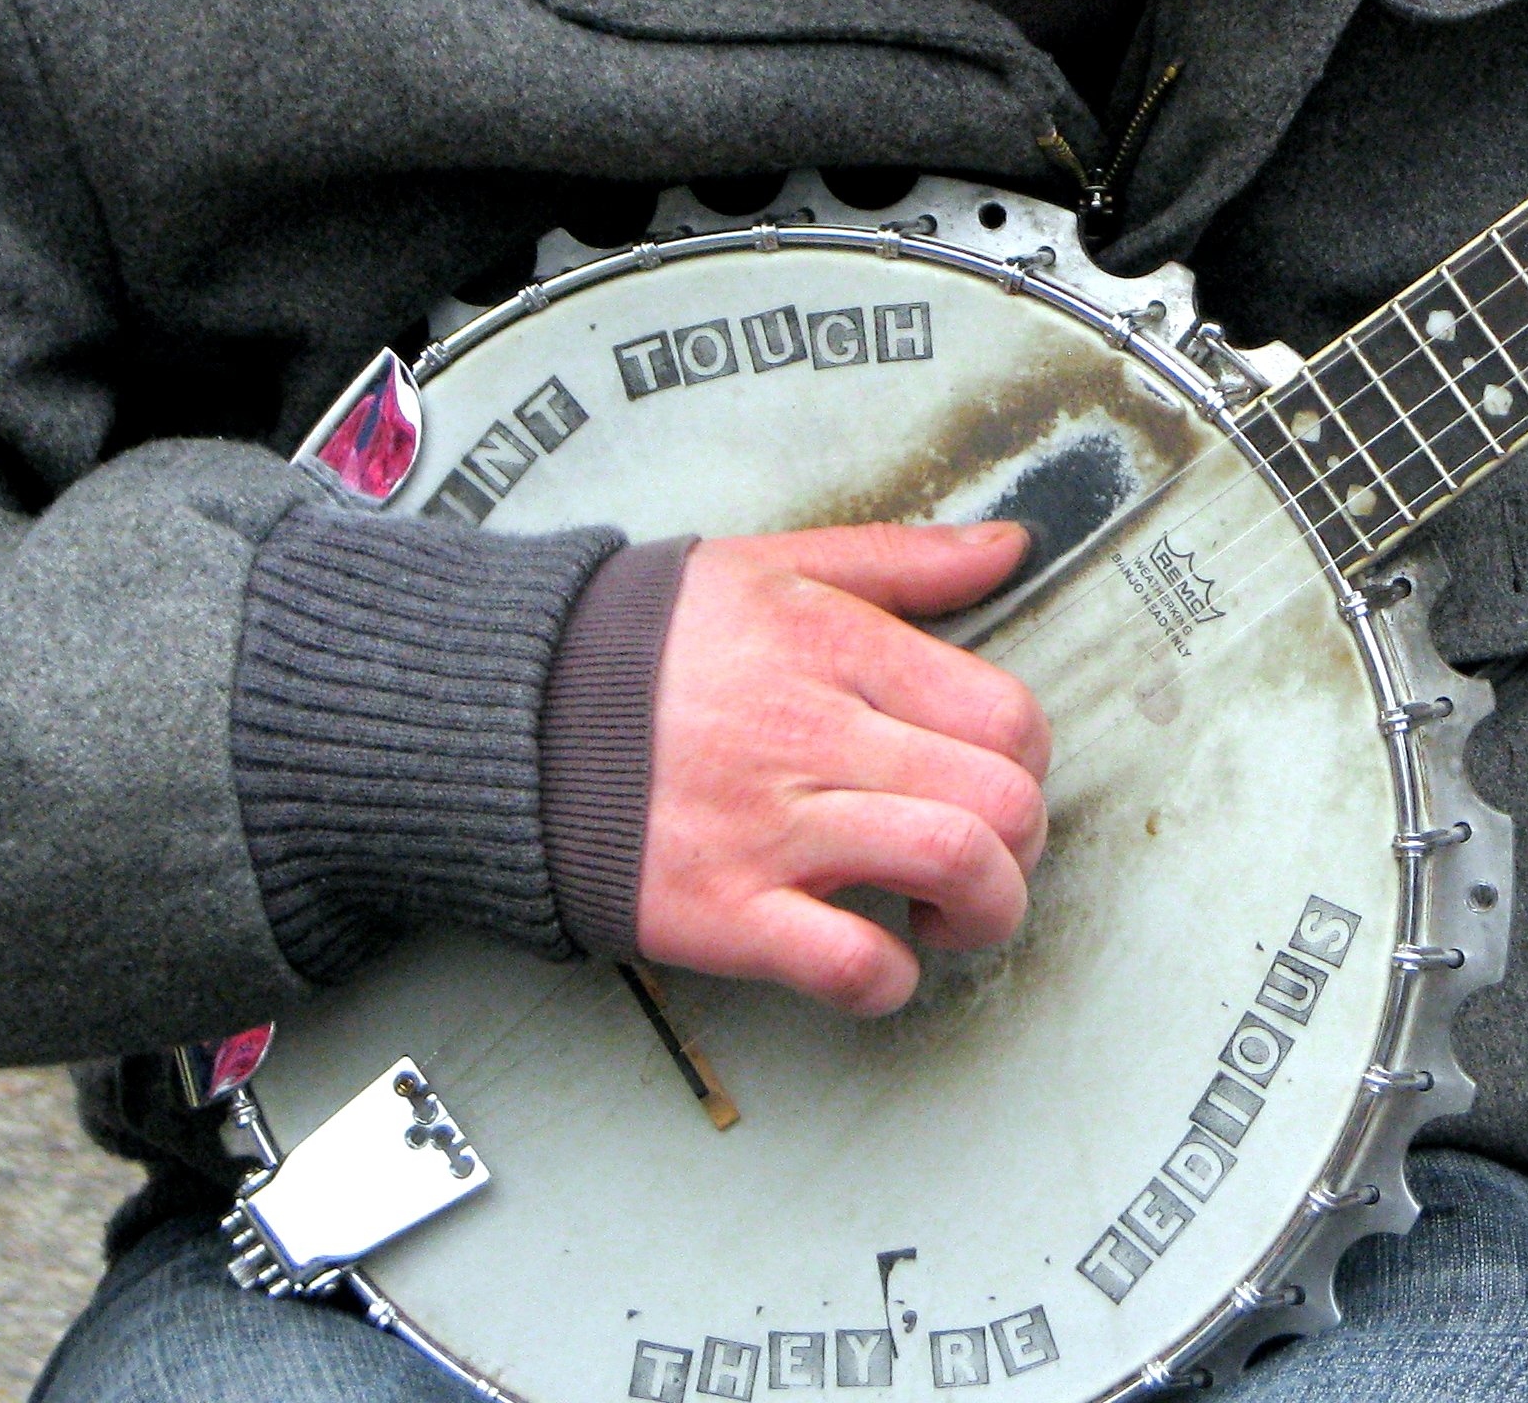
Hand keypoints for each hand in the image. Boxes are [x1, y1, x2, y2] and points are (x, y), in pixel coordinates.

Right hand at [638, 521, 1045, 1015]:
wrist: (498, 714)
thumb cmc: (638, 643)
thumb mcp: (773, 567)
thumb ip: (902, 560)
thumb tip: (1007, 547)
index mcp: (836, 648)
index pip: (1006, 713)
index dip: (1029, 760)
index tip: (997, 774)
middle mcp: (814, 735)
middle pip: (1001, 798)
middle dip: (1022, 841)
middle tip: (987, 851)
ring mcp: (769, 828)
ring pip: (953, 867)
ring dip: (984, 909)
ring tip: (949, 911)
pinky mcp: (720, 912)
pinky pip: (853, 964)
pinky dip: (892, 979)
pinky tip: (879, 958)